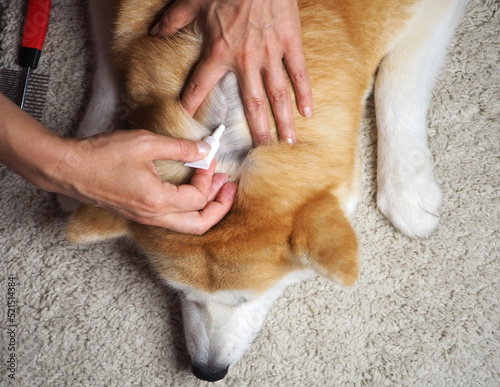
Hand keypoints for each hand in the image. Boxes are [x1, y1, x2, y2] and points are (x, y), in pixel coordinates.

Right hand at [0, 94, 235, 234]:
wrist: (69, 169)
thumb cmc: (102, 156)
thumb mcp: (145, 143)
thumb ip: (180, 148)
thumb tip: (205, 150)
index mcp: (157, 201)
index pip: (198, 198)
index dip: (209, 177)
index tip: (208, 158)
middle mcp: (153, 216)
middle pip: (199, 226)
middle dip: (220, 208)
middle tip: (229, 188)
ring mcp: (146, 218)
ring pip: (187, 225)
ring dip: (206, 208)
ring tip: (216, 188)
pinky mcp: (140, 213)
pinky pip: (173, 219)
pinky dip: (189, 208)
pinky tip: (191, 189)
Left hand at [151, 0, 313, 144]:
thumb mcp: (193, 0)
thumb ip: (174, 19)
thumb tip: (155, 31)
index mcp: (219, 52)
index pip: (201, 86)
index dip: (193, 105)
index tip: (191, 123)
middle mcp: (245, 61)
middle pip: (251, 103)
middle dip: (255, 130)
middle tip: (258, 152)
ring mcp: (270, 53)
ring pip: (277, 94)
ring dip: (282, 120)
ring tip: (287, 142)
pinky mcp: (290, 42)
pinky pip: (298, 72)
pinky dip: (304, 92)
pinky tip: (308, 112)